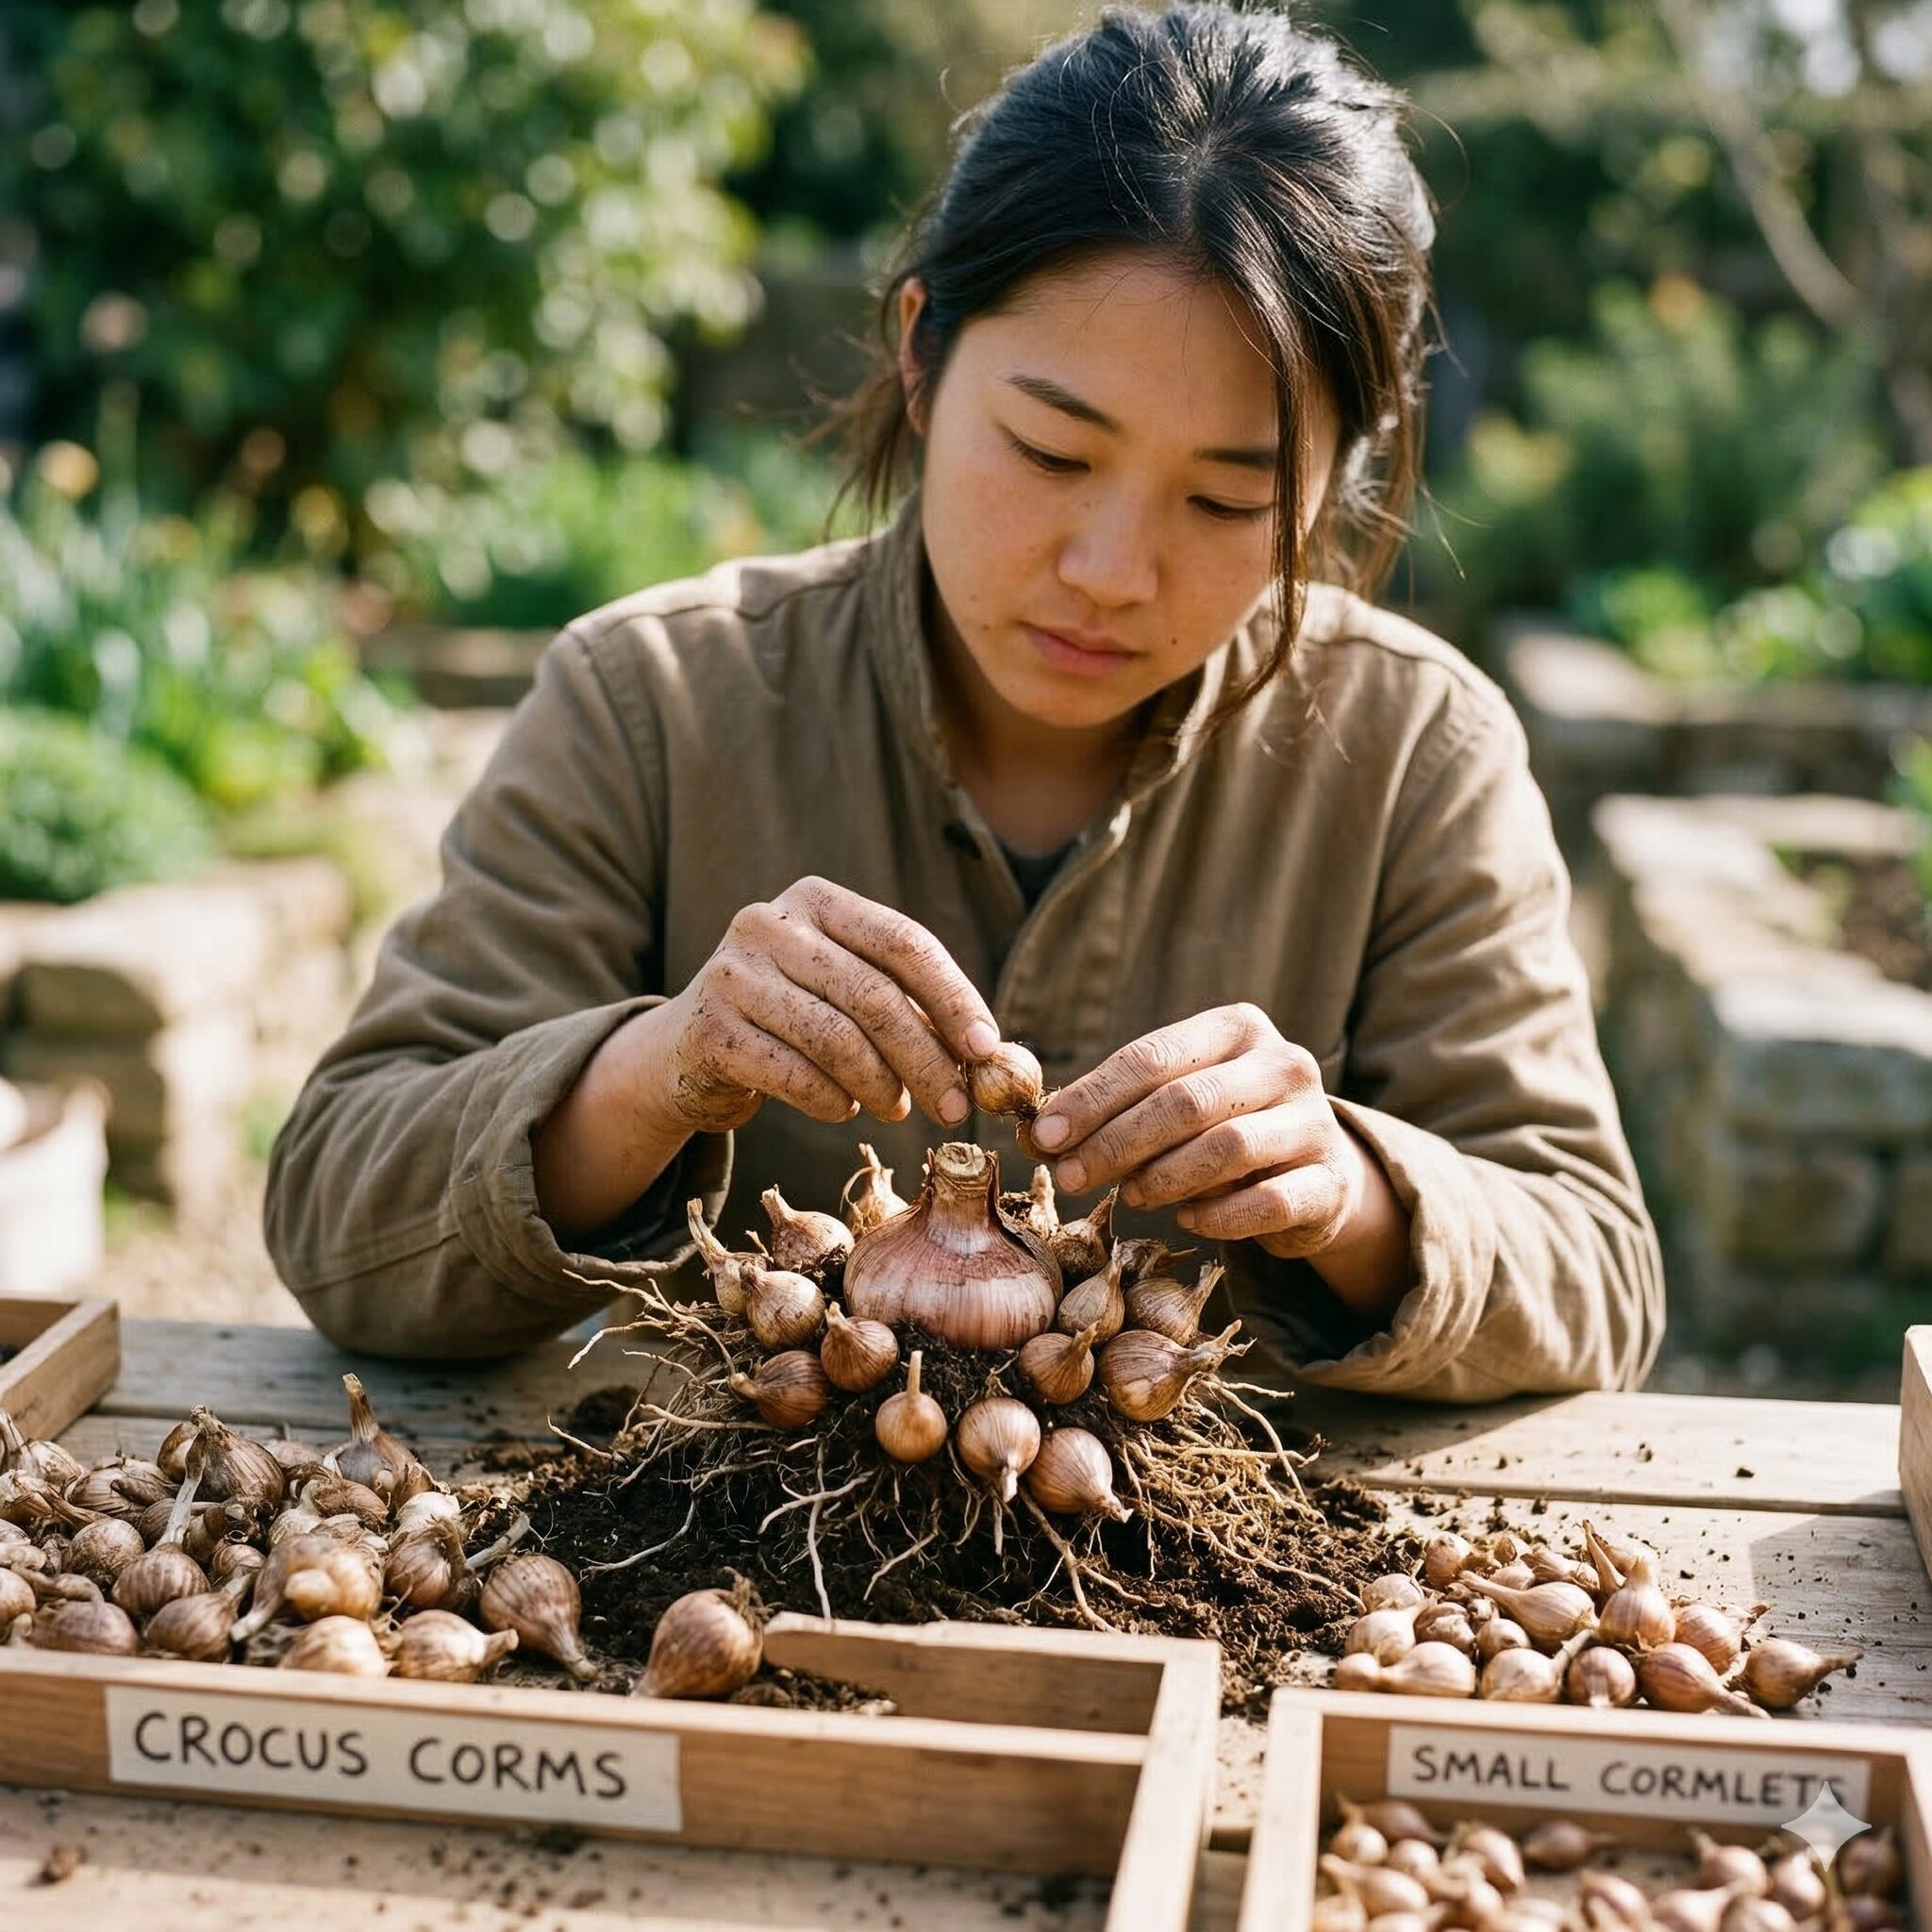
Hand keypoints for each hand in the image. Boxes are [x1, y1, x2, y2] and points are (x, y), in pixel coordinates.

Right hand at [647, 876, 999, 1135]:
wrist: (683, 1052)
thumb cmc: (788, 1019)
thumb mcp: (841, 989)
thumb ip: (904, 1003)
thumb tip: (987, 1052)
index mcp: (816, 899)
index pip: (903, 942)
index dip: (952, 996)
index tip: (986, 1047)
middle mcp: (768, 923)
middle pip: (874, 995)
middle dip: (926, 1058)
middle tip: (956, 1106)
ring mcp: (733, 974)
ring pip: (837, 1039)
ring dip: (882, 1085)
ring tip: (898, 1108)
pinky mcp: (710, 1029)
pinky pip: (795, 1074)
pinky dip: (833, 1102)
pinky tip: (845, 1109)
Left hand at [1025, 1001, 1419, 1321]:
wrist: (1316, 1176)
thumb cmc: (1223, 1129)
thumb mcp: (1175, 1102)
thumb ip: (1117, 1109)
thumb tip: (1039, 1133)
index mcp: (1237, 1028)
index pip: (1151, 1058)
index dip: (1092, 1099)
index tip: (1044, 1136)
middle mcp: (1284, 1063)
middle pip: (1185, 1102)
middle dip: (1117, 1142)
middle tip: (1070, 1176)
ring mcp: (1315, 1122)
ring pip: (1226, 1149)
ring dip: (1164, 1178)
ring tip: (1130, 1196)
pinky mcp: (1330, 1182)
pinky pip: (1265, 1203)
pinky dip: (1217, 1216)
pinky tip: (1189, 1220)